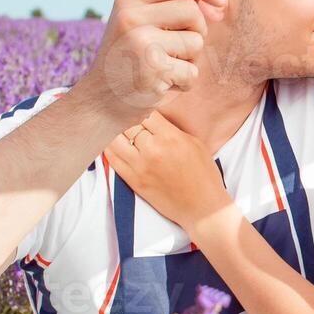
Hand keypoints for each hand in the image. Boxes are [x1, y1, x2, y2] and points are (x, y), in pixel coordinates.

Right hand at [75, 0, 227, 130]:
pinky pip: (193, 72)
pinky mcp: (153, 71)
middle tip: (178, 47)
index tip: (220, 0)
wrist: (100, 101)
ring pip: (196, 42)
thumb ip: (172, 8)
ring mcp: (142, 44)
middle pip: (193, 11)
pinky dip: (184, 82)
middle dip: (197, 30)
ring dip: (189, 60)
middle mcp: (131, 18)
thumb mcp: (139, 24)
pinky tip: (161, 84)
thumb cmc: (129, 60)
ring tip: (163, 67)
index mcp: (128, 0)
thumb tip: (218, 2)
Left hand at [104, 109, 229, 230]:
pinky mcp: (133, 181)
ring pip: (115, 139)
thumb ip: (172, 130)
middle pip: (128, 123)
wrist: (202, 207)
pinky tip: (110, 143)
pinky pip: (112, 159)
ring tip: (115, 127)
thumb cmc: (203, 176)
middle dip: (126, 117)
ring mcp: (141, 166)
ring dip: (115, 131)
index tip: (138, 106)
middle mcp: (153, 150)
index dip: (140, 107)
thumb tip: (153, 119)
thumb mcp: (195, 144)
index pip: (145, 112)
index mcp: (171, 137)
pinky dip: (109, 148)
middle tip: (122, 113)